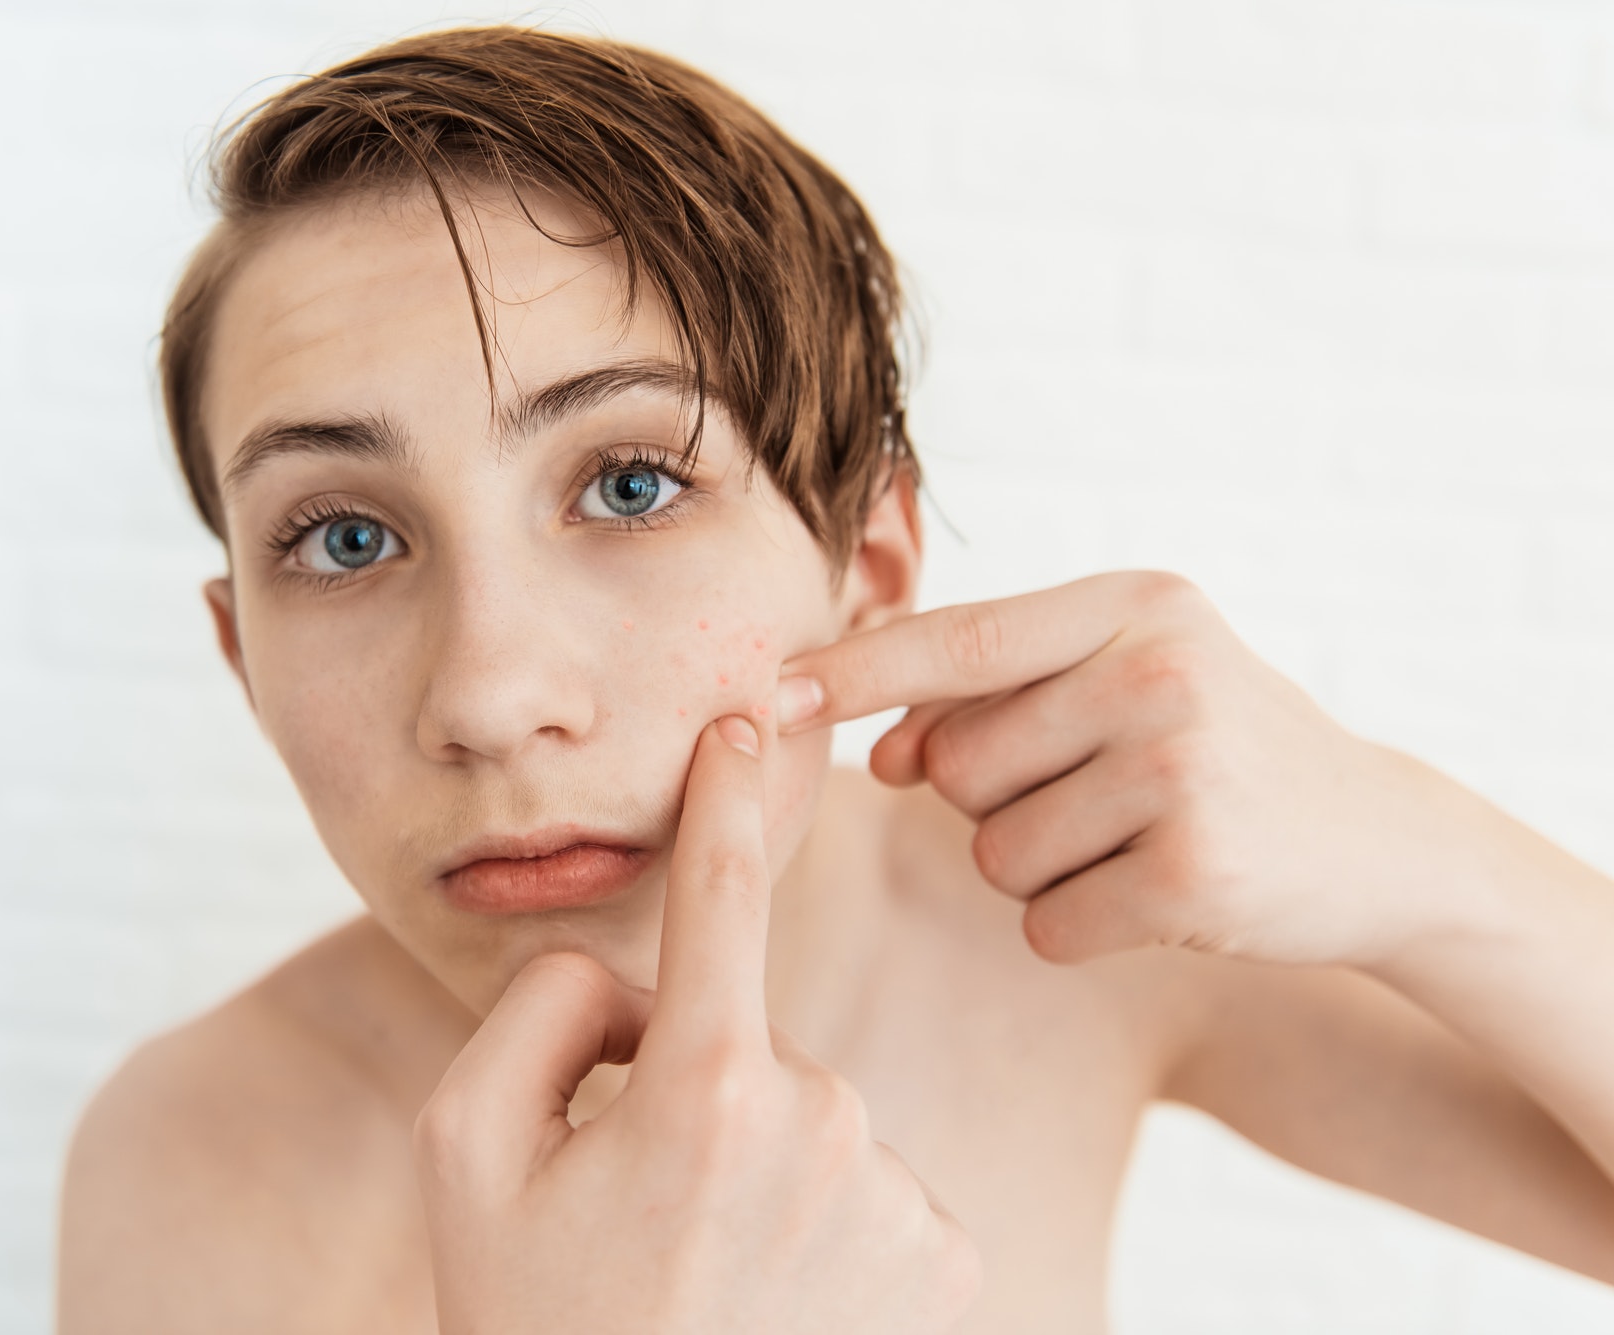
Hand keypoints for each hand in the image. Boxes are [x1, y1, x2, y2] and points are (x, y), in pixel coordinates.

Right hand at [413, 716, 979, 1334]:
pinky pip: (864, 1184)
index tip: (746, 717)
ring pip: (806, 1115)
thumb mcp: (465, 1154)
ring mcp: (895, 1196)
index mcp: (704, 1087)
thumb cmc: (532, 1323)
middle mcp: (824, 1123)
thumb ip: (541, 1014)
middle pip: (742, 1035)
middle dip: (688, 1085)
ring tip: (700, 1274)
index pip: (718, 900)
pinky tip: (772, 1297)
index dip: (724, 799)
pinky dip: (819, 1220)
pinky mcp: (945, 1259)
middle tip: (630, 1214)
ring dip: (753, 1163)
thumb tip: (641, 979)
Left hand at [779, 571, 1486, 966]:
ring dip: (1037, 869)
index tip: (768, 696)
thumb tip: (884, 752)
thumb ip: (998, 697)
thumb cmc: (1215, 751)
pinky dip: (1078, 927)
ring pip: (994, 852)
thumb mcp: (1125, 684)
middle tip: (1095, 796)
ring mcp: (1182, 770)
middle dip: (991, 801)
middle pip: (959, 764)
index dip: (854, 672)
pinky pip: (1047, 923)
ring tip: (1132, 840)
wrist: (1379, 843)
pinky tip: (1155, 896)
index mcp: (1131, 605)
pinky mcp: (1196, 873)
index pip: (957, 638)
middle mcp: (1157, 671)